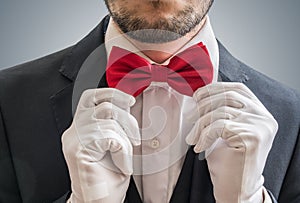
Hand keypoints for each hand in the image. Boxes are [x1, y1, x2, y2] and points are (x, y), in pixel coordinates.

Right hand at [62, 88, 139, 201]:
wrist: (100, 202)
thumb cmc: (109, 176)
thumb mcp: (116, 143)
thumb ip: (116, 123)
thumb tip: (127, 104)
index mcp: (79, 128)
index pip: (90, 97)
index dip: (111, 93)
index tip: (130, 100)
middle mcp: (73, 131)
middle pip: (103, 104)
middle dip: (126, 116)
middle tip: (135, 137)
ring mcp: (73, 140)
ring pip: (109, 120)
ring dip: (126, 139)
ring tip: (126, 157)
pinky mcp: (78, 150)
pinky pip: (110, 137)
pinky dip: (123, 151)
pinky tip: (122, 165)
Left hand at [186, 82, 277, 202]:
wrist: (235, 188)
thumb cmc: (228, 159)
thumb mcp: (225, 129)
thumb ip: (221, 110)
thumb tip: (198, 94)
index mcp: (260, 112)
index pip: (238, 89)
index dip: (215, 88)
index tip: (197, 96)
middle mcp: (264, 117)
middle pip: (227, 97)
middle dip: (203, 105)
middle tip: (190, 118)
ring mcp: (260, 127)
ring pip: (220, 111)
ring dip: (200, 124)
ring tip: (193, 138)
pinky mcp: (251, 138)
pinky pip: (218, 126)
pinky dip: (204, 135)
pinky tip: (200, 146)